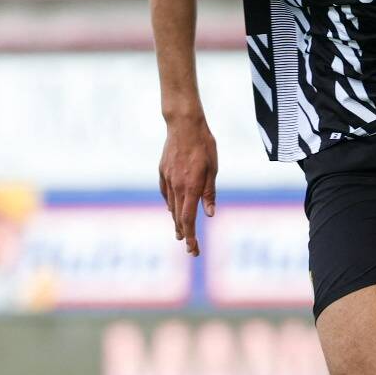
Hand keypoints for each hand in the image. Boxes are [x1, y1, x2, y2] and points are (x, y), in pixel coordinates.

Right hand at [158, 114, 217, 256]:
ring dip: (177, 222)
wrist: (183, 125)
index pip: (188, 219)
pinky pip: (166, 193)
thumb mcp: (213, 169)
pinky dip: (171, 204)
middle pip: (178, 217)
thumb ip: (209, 193)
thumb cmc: (204, 145)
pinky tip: (173, 209)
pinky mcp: (162, 172)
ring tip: (182, 234)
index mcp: (190, 187)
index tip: (193, 249)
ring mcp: (167, 179)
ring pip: (171, 206)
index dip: (191, 236)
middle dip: (185, 235)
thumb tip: (208, 214)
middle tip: (191, 249)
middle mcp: (176, 186)